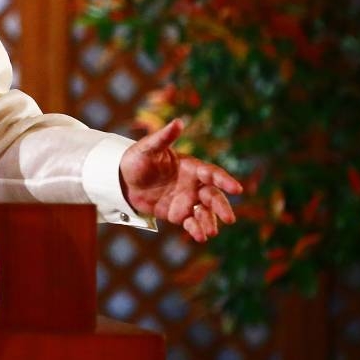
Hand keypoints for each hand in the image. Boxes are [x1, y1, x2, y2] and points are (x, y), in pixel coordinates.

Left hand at [119, 119, 242, 242]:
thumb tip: (178, 122)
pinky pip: (191, 223)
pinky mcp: (178, 214)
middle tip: (229, 218)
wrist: (122, 180)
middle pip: (213, 196)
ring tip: (211, 232)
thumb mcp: (148, 147)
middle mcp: (193, 184)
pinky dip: (197, 230)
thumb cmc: (137, 159)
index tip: (237, 189)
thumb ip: (164, 137)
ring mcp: (187, 200)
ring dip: (210, 221)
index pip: (212, 173)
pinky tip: (200, 236)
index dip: (224, 180)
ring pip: (205, 212)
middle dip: (221, 206)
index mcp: (191, 167)